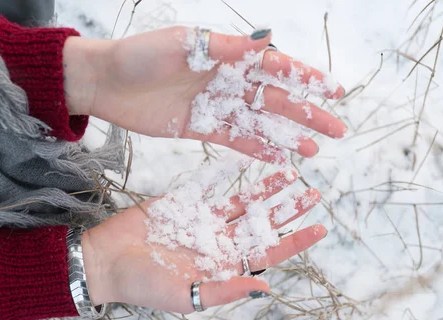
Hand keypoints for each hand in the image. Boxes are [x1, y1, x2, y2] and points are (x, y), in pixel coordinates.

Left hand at [63, 27, 346, 161]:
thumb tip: (268, 38)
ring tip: (314, 150)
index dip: (306, 78)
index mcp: (226, 54)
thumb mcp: (183, 44)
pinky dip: (257, 148)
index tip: (335, 90)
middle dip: (306, 114)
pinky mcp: (201, 127)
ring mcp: (215, 105)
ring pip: (260, 122)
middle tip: (336, 129)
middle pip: (275, 99)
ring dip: (287, 136)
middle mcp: (226, 80)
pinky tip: (279, 158)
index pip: (275, 67)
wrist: (106, 82)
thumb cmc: (140, 55)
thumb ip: (225, 47)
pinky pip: (236, 139)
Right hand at [80, 171, 325, 312]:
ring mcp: (203, 221)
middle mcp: (218, 242)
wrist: (107, 261)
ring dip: (267, 189)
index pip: (268, 253)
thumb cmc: (144, 286)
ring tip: (292, 173)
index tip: (320, 227)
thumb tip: (266, 289)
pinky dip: (230, 174)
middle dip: (288, 210)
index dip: (295, 241)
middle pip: (262, 224)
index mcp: (223, 266)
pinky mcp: (184, 203)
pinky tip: (249, 160)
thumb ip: (226, 290)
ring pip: (243, 202)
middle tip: (314, 193)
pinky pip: (213, 185)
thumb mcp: (187, 296)